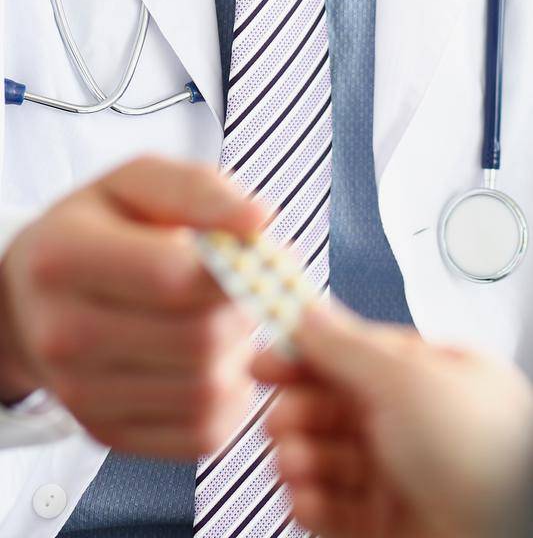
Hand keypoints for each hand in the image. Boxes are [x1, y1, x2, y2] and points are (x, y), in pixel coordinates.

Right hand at [0, 156, 266, 456]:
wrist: (32, 297)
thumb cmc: (97, 227)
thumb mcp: (136, 182)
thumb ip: (198, 190)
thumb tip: (259, 219)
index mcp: (64, 257)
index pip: (172, 276)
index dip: (234, 267)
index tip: (255, 253)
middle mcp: (63, 333)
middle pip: (196, 339)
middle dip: (243, 311)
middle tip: (246, 287)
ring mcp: (81, 394)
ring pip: (206, 392)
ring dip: (240, 356)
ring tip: (226, 320)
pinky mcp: (106, 434)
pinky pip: (202, 434)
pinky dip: (231, 400)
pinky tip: (216, 361)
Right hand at [253, 297, 532, 537]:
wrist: (501, 534)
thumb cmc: (484, 452)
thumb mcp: (407, 378)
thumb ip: (347, 346)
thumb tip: (308, 314)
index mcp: (427, 374)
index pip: (353, 352)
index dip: (306, 352)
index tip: (267, 355)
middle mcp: (413, 423)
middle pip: (332, 406)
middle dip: (297, 408)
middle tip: (278, 415)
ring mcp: (398, 475)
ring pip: (326, 456)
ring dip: (299, 456)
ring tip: (292, 459)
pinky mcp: (383, 524)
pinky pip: (330, 508)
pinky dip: (309, 501)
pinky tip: (302, 495)